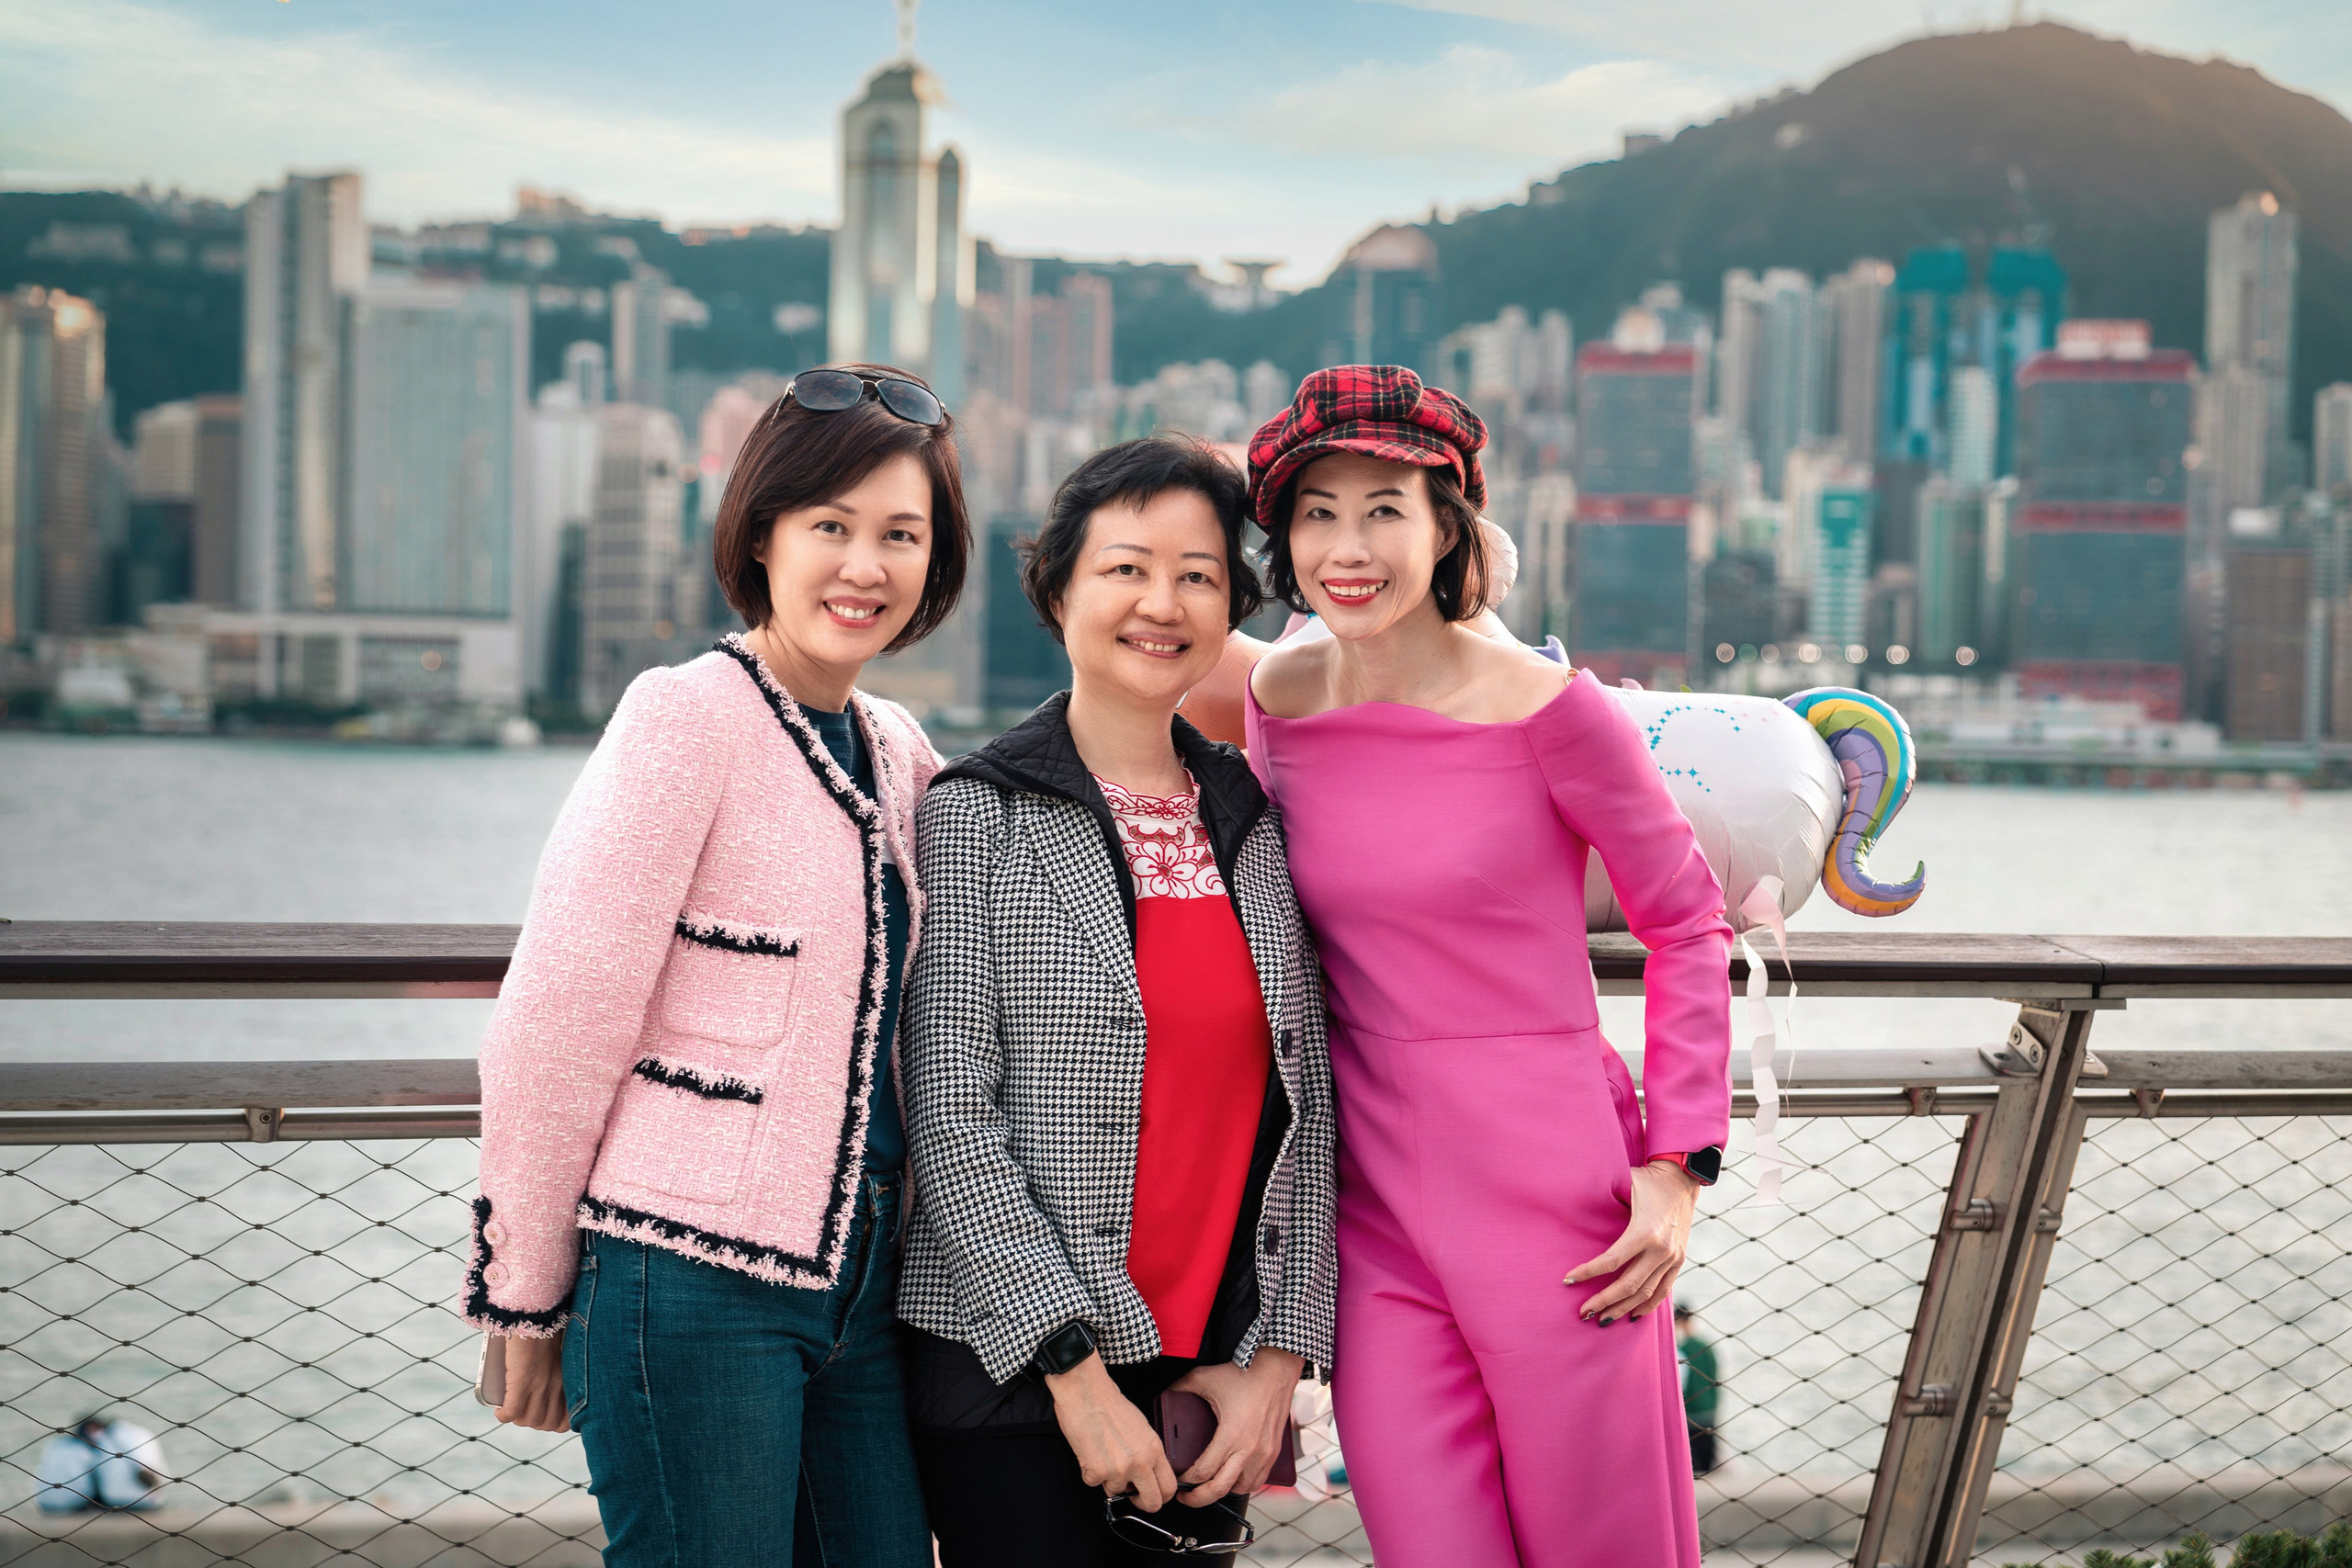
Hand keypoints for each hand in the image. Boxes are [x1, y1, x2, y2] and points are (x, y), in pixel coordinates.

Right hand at [494, 1333, 568, 1431]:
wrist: (536, 1313)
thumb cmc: (548, 1329)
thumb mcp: (562, 1355)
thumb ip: (560, 1371)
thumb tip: (545, 1383)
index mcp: (569, 1381)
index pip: (566, 1421)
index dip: (552, 1423)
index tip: (541, 1415)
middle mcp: (557, 1387)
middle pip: (545, 1423)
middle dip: (532, 1421)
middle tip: (522, 1410)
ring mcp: (540, 1386)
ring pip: (528, 1420)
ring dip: (517, 1418)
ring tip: (510, 1408)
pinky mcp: (522, 1382)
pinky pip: (512, 1412)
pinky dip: (503, 1415)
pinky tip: (499, 1410)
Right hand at [1048, 1353, 1178, 1511]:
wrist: (1086, 1394)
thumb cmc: (1110, 1404)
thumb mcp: (1142, 1428)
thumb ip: (1147, 1453)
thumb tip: (1146, 1473)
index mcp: (1154, 1450)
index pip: (1169, 1487)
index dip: (1161, 1497)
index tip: (1153, 1495)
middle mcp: (1140, 1463)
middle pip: (1152, 1502)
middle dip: (1141, 1502)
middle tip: (1132, 1494)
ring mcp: (1118, 1470)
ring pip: (1116, 1491)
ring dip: (1109, 1479)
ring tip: (1103, 1455)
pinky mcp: (1095, 1473)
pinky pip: (1094, 1483)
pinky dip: (1090, 1472)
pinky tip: (1090, 1452)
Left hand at [1166, 1348, 1303, 1504]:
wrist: (1276, 1368)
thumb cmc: (1244, 1373)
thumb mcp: (1204, 1378)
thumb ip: (1181, 1388)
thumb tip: (1165, 1395)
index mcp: (1231, 1435)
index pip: (1203, 1472)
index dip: (1186, 1482)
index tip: (1178, 1481)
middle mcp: (1249, 1449)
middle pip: (1220, 1489)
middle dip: (1198, 1499)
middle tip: (1186, 1497)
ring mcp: (1264, 1453)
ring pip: (1241, 1489)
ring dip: (1223, 1491)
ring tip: (1209, 1486)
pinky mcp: (1273, 1451)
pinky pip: (1258, 1481)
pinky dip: (1244, 1484)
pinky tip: (1232, 1478)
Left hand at [1564, 1159, 1700, 1324]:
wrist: (1682, 1178)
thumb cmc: (1646, 1180)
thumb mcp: (1623, 1184)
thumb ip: (1601, 1196)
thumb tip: (1568, 1204)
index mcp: (1644, 1231)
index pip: (1611, 1261)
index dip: (1587, 1273)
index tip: (1568, 1280)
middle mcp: (1661, 1249)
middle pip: (1628, 1285)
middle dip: (1603, 1301)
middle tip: (1583, 1313)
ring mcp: (1673, 1258)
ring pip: (1646, 1293)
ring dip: (1623, 1308)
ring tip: (1602, 1320)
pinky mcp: (1680, 1261)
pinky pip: (1663, 1290)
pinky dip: (1648, 1305)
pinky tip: (1632, 1315)